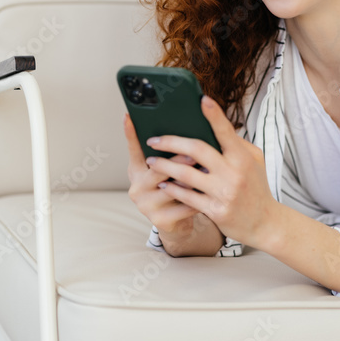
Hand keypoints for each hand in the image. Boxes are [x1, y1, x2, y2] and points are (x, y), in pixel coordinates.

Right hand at [123, 111, 201, 234]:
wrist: (176, 224)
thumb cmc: (175, 190)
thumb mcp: (167, 173)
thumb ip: (168, 157)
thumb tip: (185, 131)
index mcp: (136, 172)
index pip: (133, 149)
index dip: (130, 133)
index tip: (129, 116)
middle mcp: (137, 187)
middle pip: (157, 169)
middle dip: (177, 160)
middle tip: (194, 153)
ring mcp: (146, 205)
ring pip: (172, 188)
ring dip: (192, 180)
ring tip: (208, 171)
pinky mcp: (160, 220)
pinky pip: (183, 206)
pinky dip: (198, 198)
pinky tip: (210, 192)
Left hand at [143, 95, 274, 247]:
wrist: (266, 223)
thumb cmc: (256, 187)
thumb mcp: (254, 161)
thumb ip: (235, 144)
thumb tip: (213, 125)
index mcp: (243, 157)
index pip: (226, 131)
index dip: (214, 115)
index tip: (201, 100)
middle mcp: (234, 173)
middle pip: (197, 150)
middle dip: (171, 142)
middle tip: (153, 139)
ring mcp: (225, 193)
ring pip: (186, 175)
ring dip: (164, 166)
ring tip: (151, 161)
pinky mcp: (216, 211)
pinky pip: (188, 197)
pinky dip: (173, 188)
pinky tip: (163, 183)